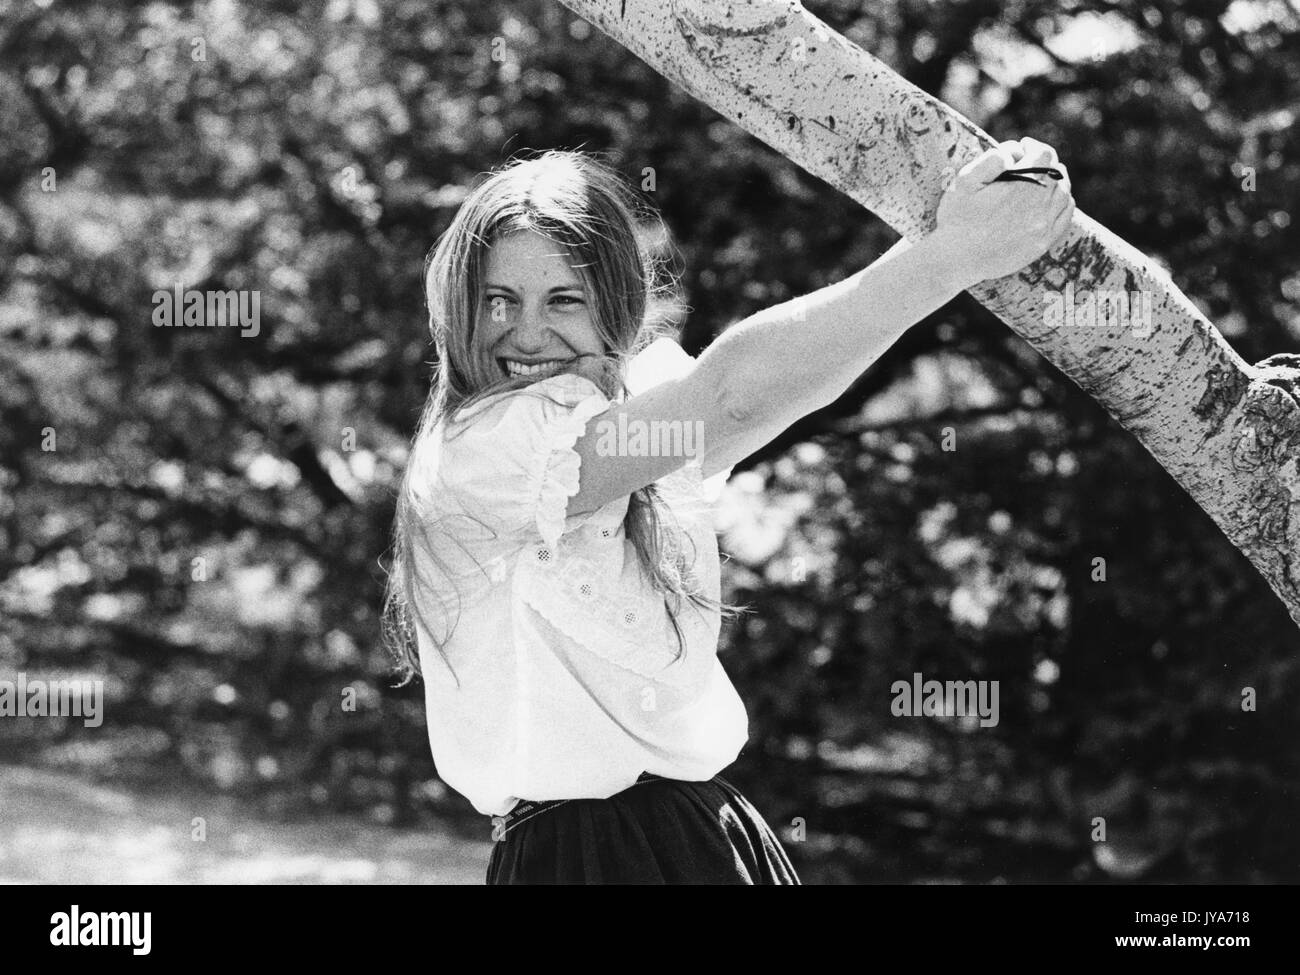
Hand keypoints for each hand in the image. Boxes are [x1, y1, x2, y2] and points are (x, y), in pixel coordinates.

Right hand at [931, 138, 1074, 286]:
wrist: (955, 260)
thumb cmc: (956, 218)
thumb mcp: (965, 180)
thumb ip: (992, 158)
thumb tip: (1014, 153)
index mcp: (1022, 185)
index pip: (1045, 154)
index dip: (1033, 146)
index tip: (1022, 148)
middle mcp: (1039, 205)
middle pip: (1057, 172)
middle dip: (1043, 163)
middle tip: (1027, 164)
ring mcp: (1043, 226)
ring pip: (1064, 192)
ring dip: (1055, 181)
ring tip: (1040, 180)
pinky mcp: (1042, 243)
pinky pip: (1065, 215)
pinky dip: (1063, 202)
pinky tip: (1049, 200)